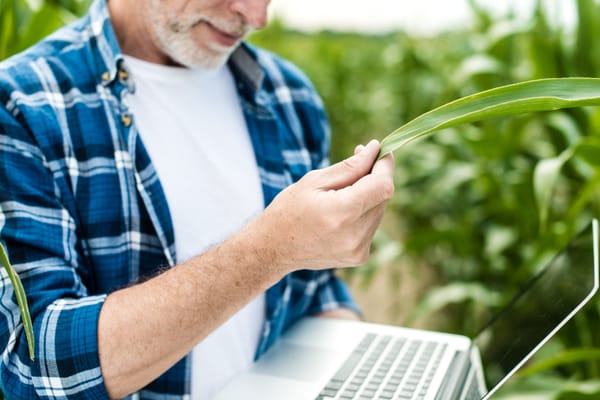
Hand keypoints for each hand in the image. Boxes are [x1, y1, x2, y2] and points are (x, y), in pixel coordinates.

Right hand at [250, 139, 394, 273]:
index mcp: (341, 213)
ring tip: (341, 193)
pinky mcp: (359, 256)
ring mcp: (358, 249)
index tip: (380, 151)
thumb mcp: (314, 181)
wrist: (274, 248)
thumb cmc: (289, 209)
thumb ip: (350, 167)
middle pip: (383, 197)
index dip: (384, 166)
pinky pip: (372, 225)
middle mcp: (354, 235)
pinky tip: (341, 214)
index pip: (382, 185)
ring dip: (368, 196)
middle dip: (374, 177)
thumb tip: (376, 149)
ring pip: (379, 210)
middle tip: (357, 163)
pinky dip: (363, 213)